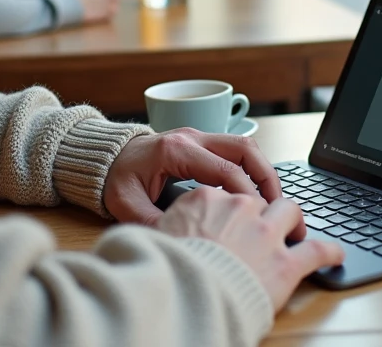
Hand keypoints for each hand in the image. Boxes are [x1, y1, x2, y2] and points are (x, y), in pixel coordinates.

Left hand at [103, 128, 287, 227]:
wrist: (104, 157)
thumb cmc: (116, 178)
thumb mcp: (127, 205)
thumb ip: (154, 223)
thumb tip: (181, 244)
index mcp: (176, 151)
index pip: (225, 169)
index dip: (247, 193)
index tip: (258, 216)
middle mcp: (191, 137)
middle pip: (244, 148)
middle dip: (266, 176)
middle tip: (277, 206)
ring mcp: (198, 136)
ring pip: (244, 145)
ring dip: (262, 170)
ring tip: (272, 200)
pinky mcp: (200, 142)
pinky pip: (234, 150)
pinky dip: (250, 168)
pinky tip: (254, 193)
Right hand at [156, 186, 343, 310]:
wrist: (183, 293)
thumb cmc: (166, 267)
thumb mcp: (157, 232)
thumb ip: (172, 220)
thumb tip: (170, 223)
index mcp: (208, 198)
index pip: (226, 194)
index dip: (229, 209)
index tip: (228, 220)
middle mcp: (241, 208)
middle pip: (258, 200)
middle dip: (262, 211)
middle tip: (261, 227)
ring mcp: (266, 234)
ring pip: (290, 212)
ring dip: (295, 220)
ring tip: (296, 231)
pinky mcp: (286, 263)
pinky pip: (317, 251)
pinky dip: (330, 252)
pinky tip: (336, 254)